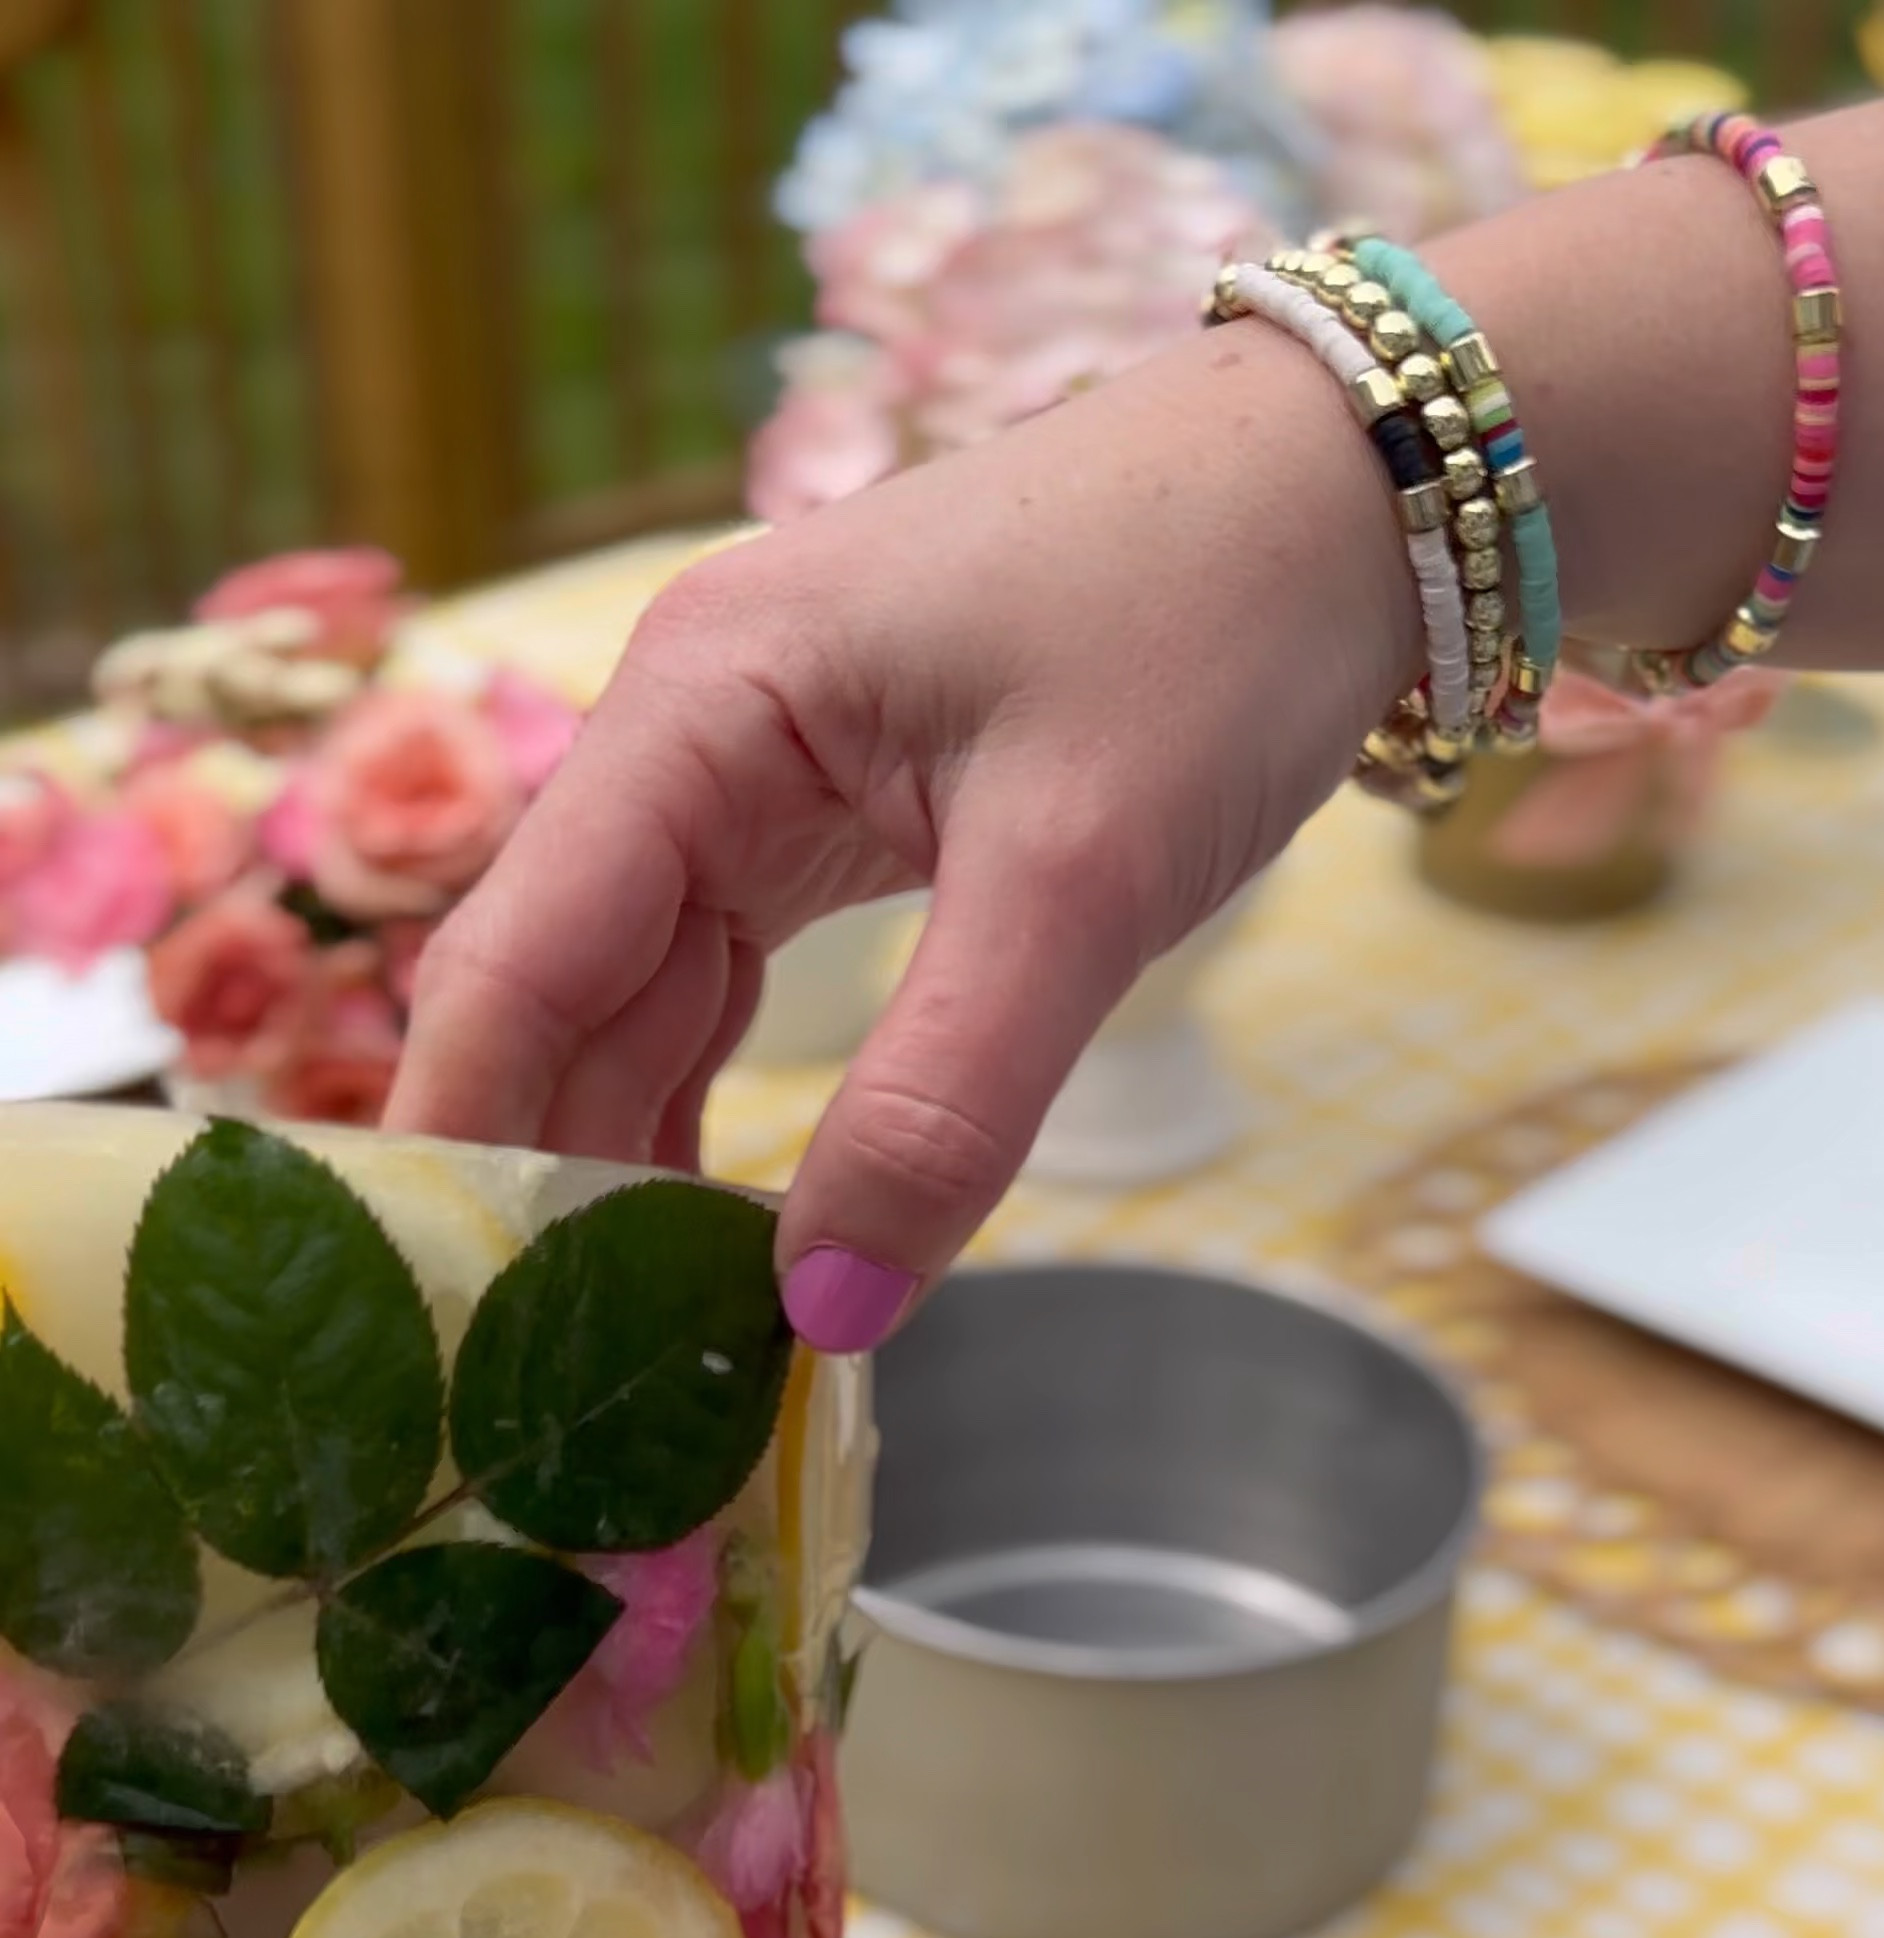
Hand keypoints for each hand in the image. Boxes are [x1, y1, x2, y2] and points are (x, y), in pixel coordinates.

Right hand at [386, 325, 1419, 1343]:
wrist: (1347, 487)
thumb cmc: (1212, 619)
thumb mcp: (1083, 880)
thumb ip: (948, 1102)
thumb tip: (823, 1308)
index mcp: (696, 710)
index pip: (513, 964)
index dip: (463, 1151)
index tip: (435, 1331)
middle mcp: (684, 737)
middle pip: (554, 1002)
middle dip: (544, 1195)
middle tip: (537, 1403)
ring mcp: (750, 777)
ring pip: (634, 1012)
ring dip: (623, 1176)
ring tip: (615, 1364)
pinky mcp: (827, 817)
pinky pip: (722, 995)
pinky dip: (714, 1123)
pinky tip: (714, 1249)